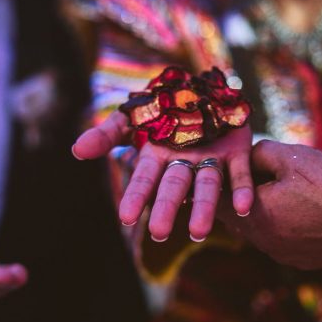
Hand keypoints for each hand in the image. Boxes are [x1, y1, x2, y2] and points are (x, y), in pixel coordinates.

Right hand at [73, 112, 253, 241]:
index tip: (125, 217)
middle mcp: (184, 162)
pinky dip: (243, 190)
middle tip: (160, 233)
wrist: (204, 87)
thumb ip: (108, 134)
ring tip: (200, 233)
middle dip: (168, 209)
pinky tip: (244, 209)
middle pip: (175, 188)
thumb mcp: (132, 115)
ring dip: (204, 208)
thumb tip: (77, 150)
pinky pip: (240, 174)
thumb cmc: (164, 106)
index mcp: (159, 156)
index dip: (136, 196)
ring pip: (207, 186)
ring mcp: (212, 159)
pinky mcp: (238, 152)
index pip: (145, 180)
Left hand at [220, 141, 321, 269]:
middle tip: (248, 177)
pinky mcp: (298, 260)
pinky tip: (296, 211)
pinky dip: (279, 226)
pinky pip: (277, 241)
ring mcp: (280, 253)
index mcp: (254, 213)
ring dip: (259, 213)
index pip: (218, 201)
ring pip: (256, 231)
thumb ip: (260, 153)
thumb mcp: (293, 156)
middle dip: (238, 198)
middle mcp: (261, 239)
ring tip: (274, 191)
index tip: (222, 170)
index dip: (220, 183)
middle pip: (236, 217)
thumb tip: (246, 158)